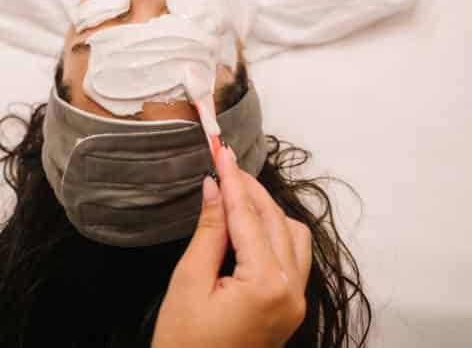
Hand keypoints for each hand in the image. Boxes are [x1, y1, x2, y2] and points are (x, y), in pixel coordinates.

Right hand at [151, 146, 311, 347]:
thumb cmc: (184, 347)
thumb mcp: (188, 283)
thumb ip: (208, 231)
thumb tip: (215, 189)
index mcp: (266, 285)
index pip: (248, 216)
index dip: (233, 180)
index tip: (221, 151)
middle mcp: (290, 292)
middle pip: (275, 220)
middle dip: (249, 191)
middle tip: (223, 166)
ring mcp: (294, 303)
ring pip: (291, 234)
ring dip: (265, 210)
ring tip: (232, 196)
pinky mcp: (289, 309)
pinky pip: (292, 256)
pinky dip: (273, 233)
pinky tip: (247, 226)